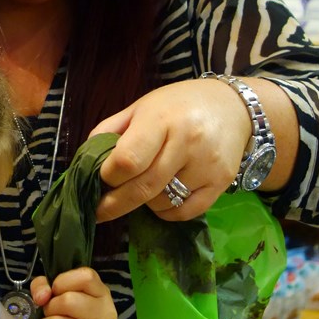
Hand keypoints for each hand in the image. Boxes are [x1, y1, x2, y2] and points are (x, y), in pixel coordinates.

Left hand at [31, 268, 114, 318]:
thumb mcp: (62, 295)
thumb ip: (45, 285)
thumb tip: (41, 296)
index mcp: (102, 294)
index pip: (86, 277)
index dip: (63, 281)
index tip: (56, 291)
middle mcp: (105, 314)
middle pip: (67, 301)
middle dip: (50, 307)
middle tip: (52, 313)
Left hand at [89, 79, 252, 222]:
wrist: (233, 107)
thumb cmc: (179, 105)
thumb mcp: (141, 107)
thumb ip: (110, 130)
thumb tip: (85, 162)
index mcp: (161, 119)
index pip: (128, 160)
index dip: (108, 176)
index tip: (100, 179)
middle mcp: (187, 142)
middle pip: (142, 188)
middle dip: (114, 205)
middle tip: (97, 211)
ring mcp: (207, 166)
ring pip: (162, 203)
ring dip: (143, 203)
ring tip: (141, 188)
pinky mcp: (221, 183)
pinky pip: (184, 213)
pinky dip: (166, 211)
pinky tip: (161, 198)